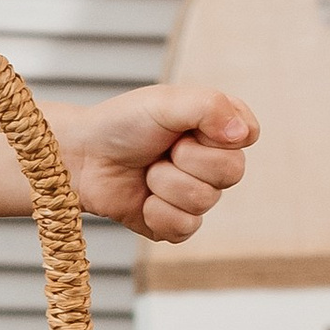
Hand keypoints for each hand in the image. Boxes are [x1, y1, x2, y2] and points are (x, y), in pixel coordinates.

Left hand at [52, 84, 256, 243]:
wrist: (82, 157)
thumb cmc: (121, 124)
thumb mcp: (165, 102)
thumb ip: (209, 107)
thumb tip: (244, 134)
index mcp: (216, 128)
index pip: (248, 135)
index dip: (219, 134)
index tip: (187, 127)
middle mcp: (212, 162)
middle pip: (232, 172)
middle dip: (187, 160)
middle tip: (161, 150)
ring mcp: (196, 195)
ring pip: (205, 200)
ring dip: (165, 184)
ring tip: (147, 171)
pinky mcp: (176, 224)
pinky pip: (186, 227)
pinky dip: (158, 212)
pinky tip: (144, 200)